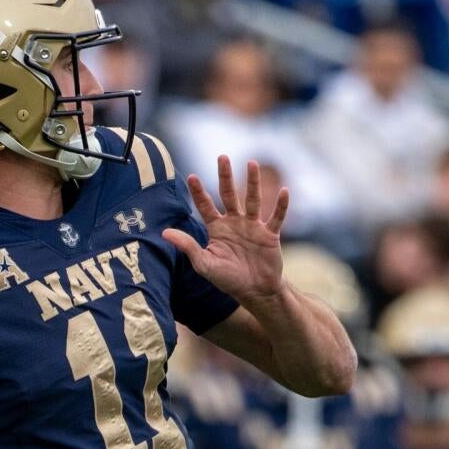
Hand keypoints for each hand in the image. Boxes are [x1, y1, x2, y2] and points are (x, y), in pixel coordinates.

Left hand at [163, 157, 289, 306]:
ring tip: (251, 163)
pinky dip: (281, 206)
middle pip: (229, 194)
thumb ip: (188, 246)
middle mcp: (235, 222)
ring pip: (253, 199)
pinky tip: (284, 191)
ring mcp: (253, 226)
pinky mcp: (270, 234)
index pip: (206, 205)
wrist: (255, 291)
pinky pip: (276, 217)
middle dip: (225, 176)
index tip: (191, 176)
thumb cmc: (228, 279)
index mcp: (217, 228)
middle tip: (222, 157)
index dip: (199, 192)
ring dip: (253, 182)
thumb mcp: (204, 264)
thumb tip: (164, 233)